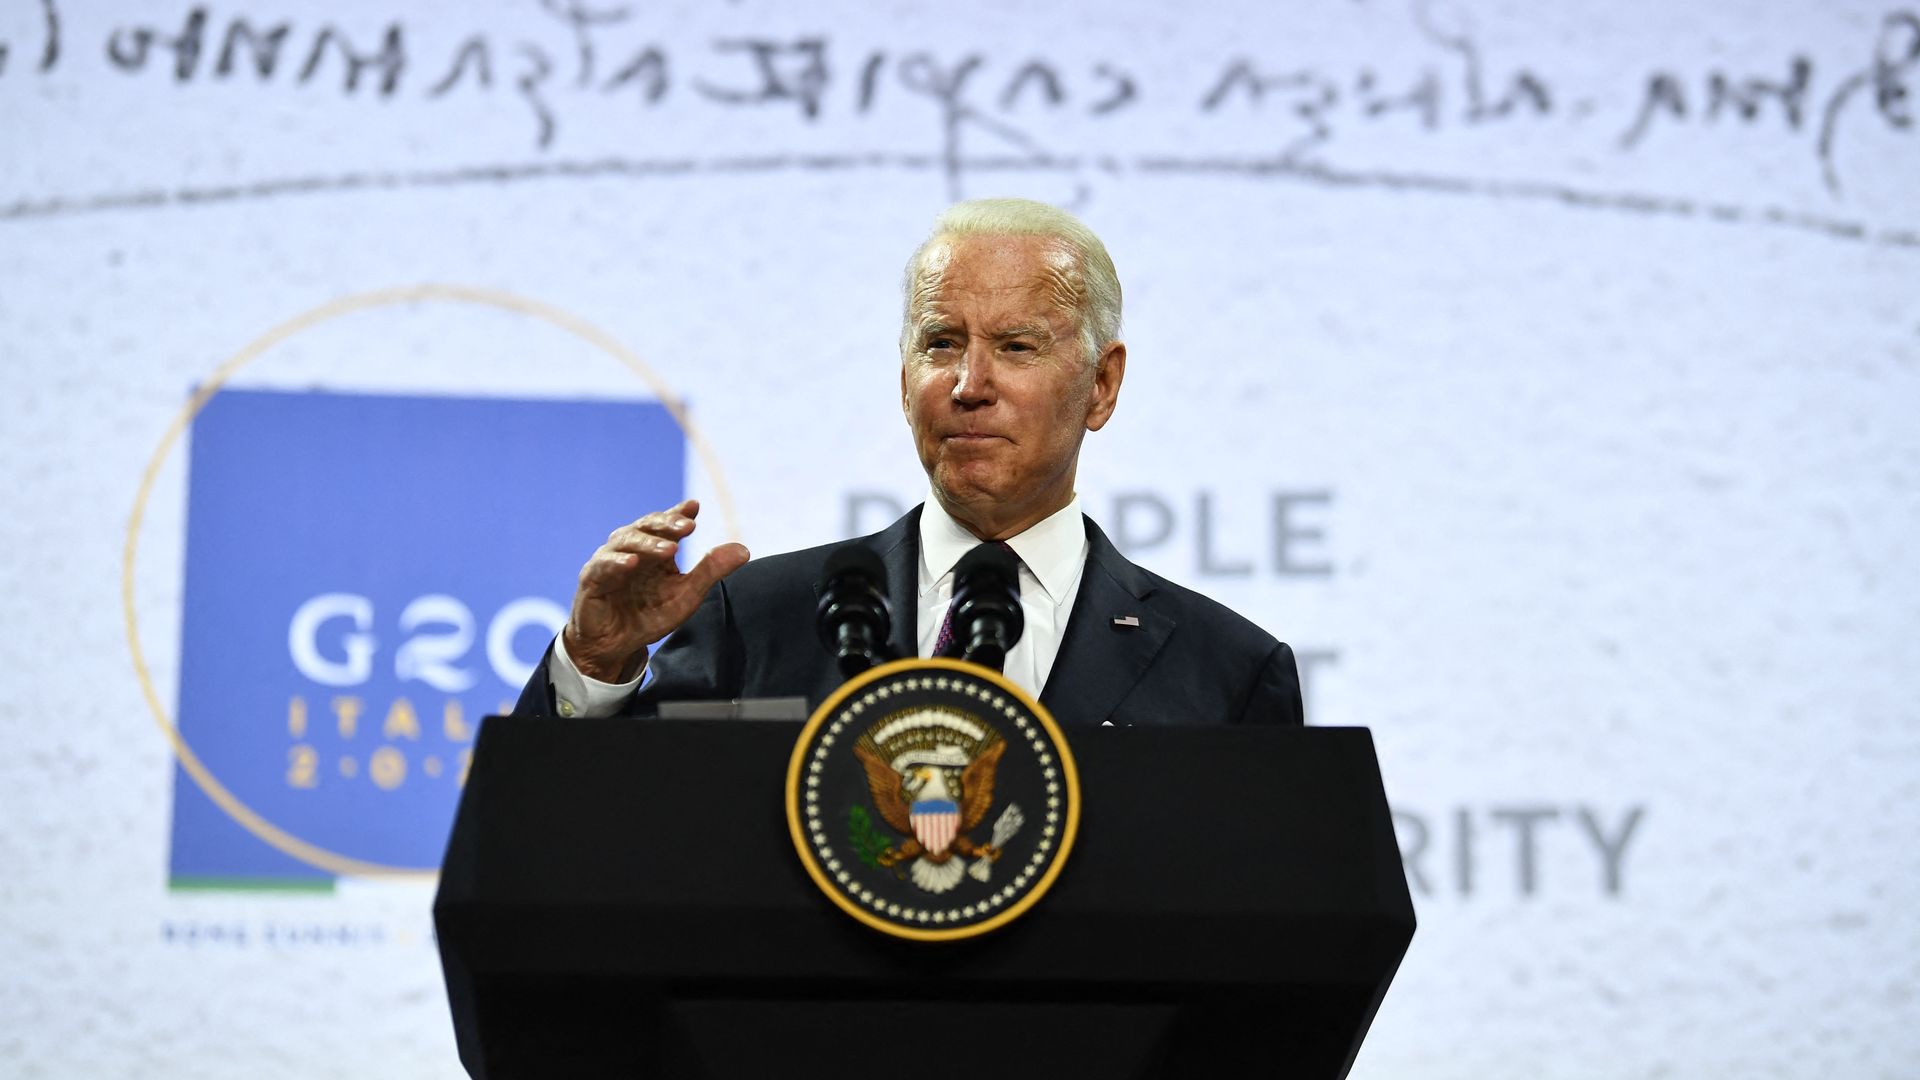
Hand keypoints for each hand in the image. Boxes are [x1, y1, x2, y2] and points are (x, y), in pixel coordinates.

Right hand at [563, 498, 749, 682]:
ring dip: (648, 543)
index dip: (679, 513)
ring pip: (626, 541)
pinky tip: (633, 563)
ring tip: (671, 549)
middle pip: (647, 526)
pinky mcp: (592, 579)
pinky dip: (617, 562)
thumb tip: (744, 550)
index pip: (668, 524)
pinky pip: (603, 566)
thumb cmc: (648, 615)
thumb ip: (711, 571)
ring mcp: (609, 561)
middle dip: (667, 524)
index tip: (694, 507)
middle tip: (688, 526)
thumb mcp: (686, 595)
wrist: (615, 646)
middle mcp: (632, 548)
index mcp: (655, 548)